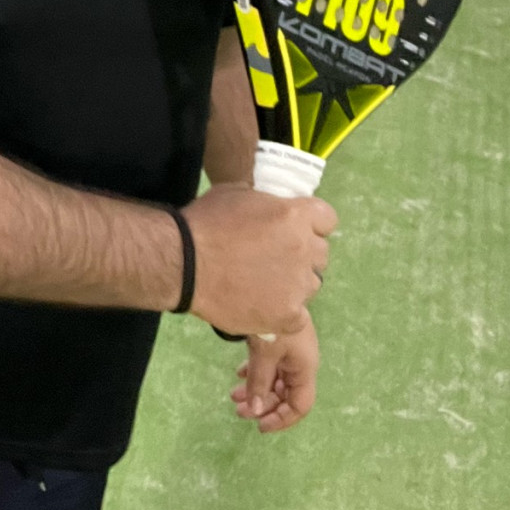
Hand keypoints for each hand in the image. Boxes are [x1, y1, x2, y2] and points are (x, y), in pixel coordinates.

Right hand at [182, 181, 334, 336]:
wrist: (182, 262)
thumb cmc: (204, 222)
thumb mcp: (237, 194)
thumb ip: (265, 202)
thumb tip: (272, 208)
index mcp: (295, 215)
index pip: (327, 219)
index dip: (311, 225)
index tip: (294, 231)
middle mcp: (304, 249)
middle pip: (320, 254)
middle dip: (302, 255)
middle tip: (272, 260)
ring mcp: (298, 284)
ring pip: (311, 285)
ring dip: (294, 284)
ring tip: (263, 286)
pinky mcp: (288, 315)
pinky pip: (299, 316)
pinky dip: (283, 313)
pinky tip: (261, 307)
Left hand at [230, 318, 319, 431]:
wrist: (268, 288)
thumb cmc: (272, 323)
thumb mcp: (265, 355)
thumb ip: (259, 384)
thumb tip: (255, 411)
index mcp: (304, 368)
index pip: (300, 405)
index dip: (282, 419)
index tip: (259, 426)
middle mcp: (300, 362)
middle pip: (286, 395)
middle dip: (264, 406)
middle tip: (239, 411)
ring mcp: (290, 351)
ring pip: (276, 380)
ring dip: (257, 390)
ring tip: (234, 397)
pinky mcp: (279, 341)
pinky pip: (270, 365)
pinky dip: (255, 373)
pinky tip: (239, 375)